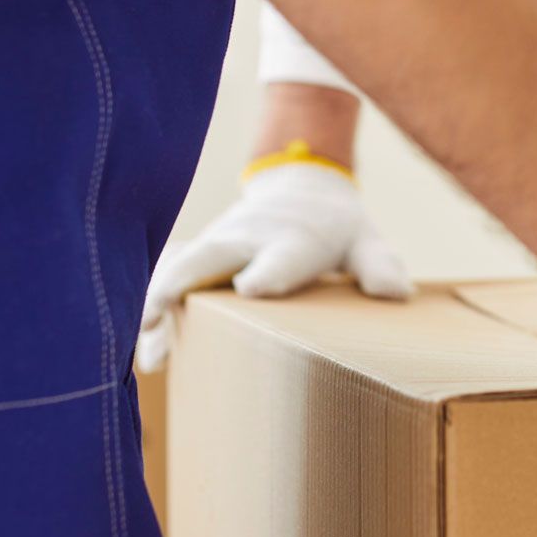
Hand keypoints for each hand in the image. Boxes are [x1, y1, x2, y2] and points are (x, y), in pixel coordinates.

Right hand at [135, 149, 409, 371]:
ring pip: (178, 268)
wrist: (303, 186)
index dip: (266, 272)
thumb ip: (377, 264)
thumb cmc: (335, 227)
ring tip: (145, 349)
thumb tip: (395, 293)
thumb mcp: (364, 240)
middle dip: (182, 283)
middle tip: (158, 317)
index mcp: (293, 238)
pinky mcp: (200, 254)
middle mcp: (247, 238)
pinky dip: (152, 305)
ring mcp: (218, 244)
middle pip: (209, 256)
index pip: (280, 256)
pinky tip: (140, 344)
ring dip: (157, 304)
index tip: (249, 288)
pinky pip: (170, 275)